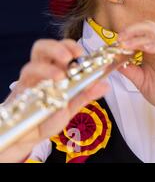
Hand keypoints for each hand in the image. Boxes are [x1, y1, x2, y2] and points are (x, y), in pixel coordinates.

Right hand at [0, 39, 108, 162]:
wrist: (31, 135)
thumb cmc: (52, 116)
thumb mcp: (73, 105)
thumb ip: (87, 94)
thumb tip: (105, 84)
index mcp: (57, 68)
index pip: (61, 48)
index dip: (70, 46)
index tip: (81, 52)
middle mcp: (42, 70)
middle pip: (42, 48)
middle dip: (57, 48)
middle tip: (70, 57)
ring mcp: (30, 81)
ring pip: (32, 64)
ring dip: (48, 68)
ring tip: (60, 77)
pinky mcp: (21, 93)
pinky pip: (25, 83)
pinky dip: (39, 85)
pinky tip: (50, 90)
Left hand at [118, 21, 154, 117]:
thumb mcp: (142, 83)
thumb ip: (131, 72)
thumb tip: (115, 63)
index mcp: (148, 54)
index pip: (135, 37)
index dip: (123, 39)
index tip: (111, 46)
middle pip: (144, 29)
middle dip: (129, 30)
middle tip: (119, 39)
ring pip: (153, 33)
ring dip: (137, 35)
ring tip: (126, 42)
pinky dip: (153, 44)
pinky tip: (144, 47)